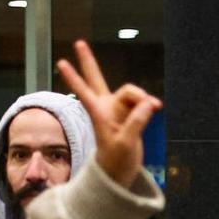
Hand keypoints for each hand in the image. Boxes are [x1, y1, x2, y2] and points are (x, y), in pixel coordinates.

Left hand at [55, 40, 161, 188]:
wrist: (119, 174)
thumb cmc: (115, 162)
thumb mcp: (126, 145)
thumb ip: (137, 122)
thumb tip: (149, 104)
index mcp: (99, 114)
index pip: (84, 92)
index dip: (74, 78)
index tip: (62, 62)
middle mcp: (107, 107)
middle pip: (97, 78)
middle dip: (89, 61)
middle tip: (79, 43)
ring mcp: (118, 109)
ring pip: (131, 92)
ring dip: (143, 98)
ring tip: (154, 110)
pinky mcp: (130, 114)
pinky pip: (142, 102)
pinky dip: (149, 104)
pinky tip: (156, 109)